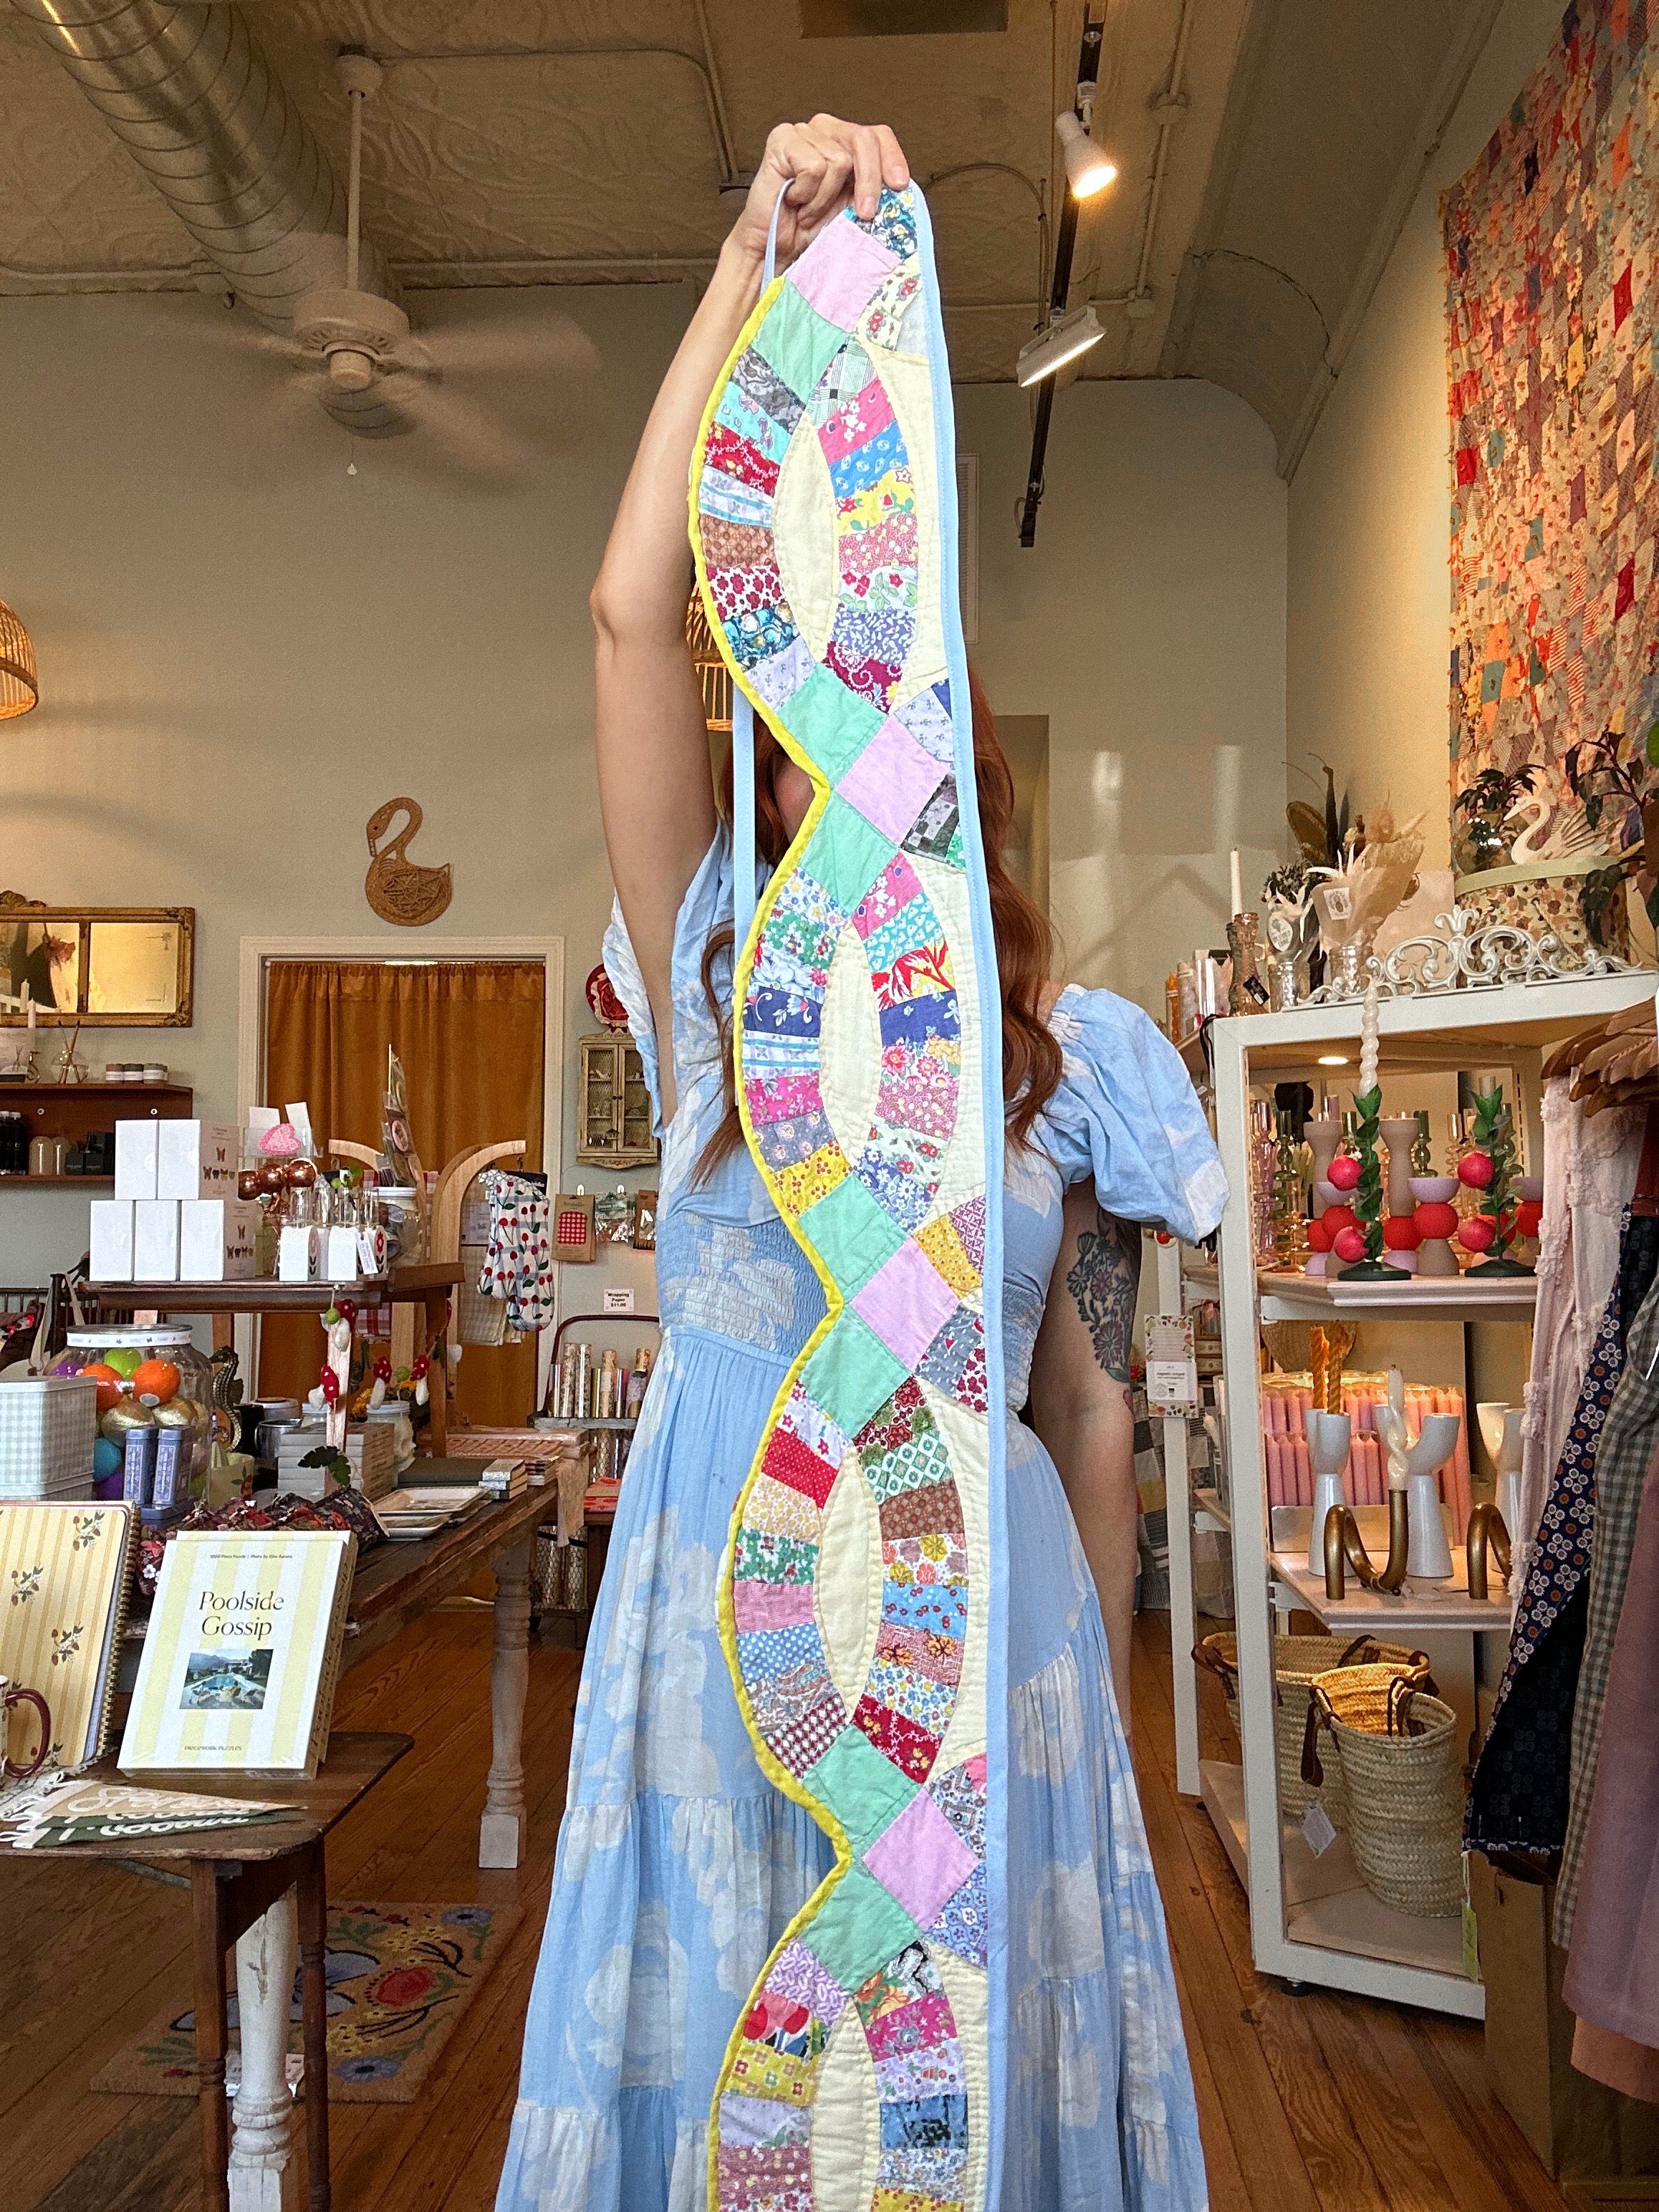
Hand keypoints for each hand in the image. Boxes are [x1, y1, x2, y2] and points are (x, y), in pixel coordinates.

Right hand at [727, 116, 909, 270]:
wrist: (776, 250)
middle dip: (869, 181)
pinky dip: (807, 193)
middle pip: (863, 139)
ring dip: (825, 198)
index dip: (892, 157)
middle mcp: (827, 131)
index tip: (899, 185)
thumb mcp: (854, 210)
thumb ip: (876, 192)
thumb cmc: (811, 231)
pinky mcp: (782, 139)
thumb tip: (904, 190)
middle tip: (864, 214)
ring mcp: (804, 132)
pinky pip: (813, 165)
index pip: (879, 135)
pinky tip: (795, 200)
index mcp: (847, 144)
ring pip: (838, 160)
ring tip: (810, 210)